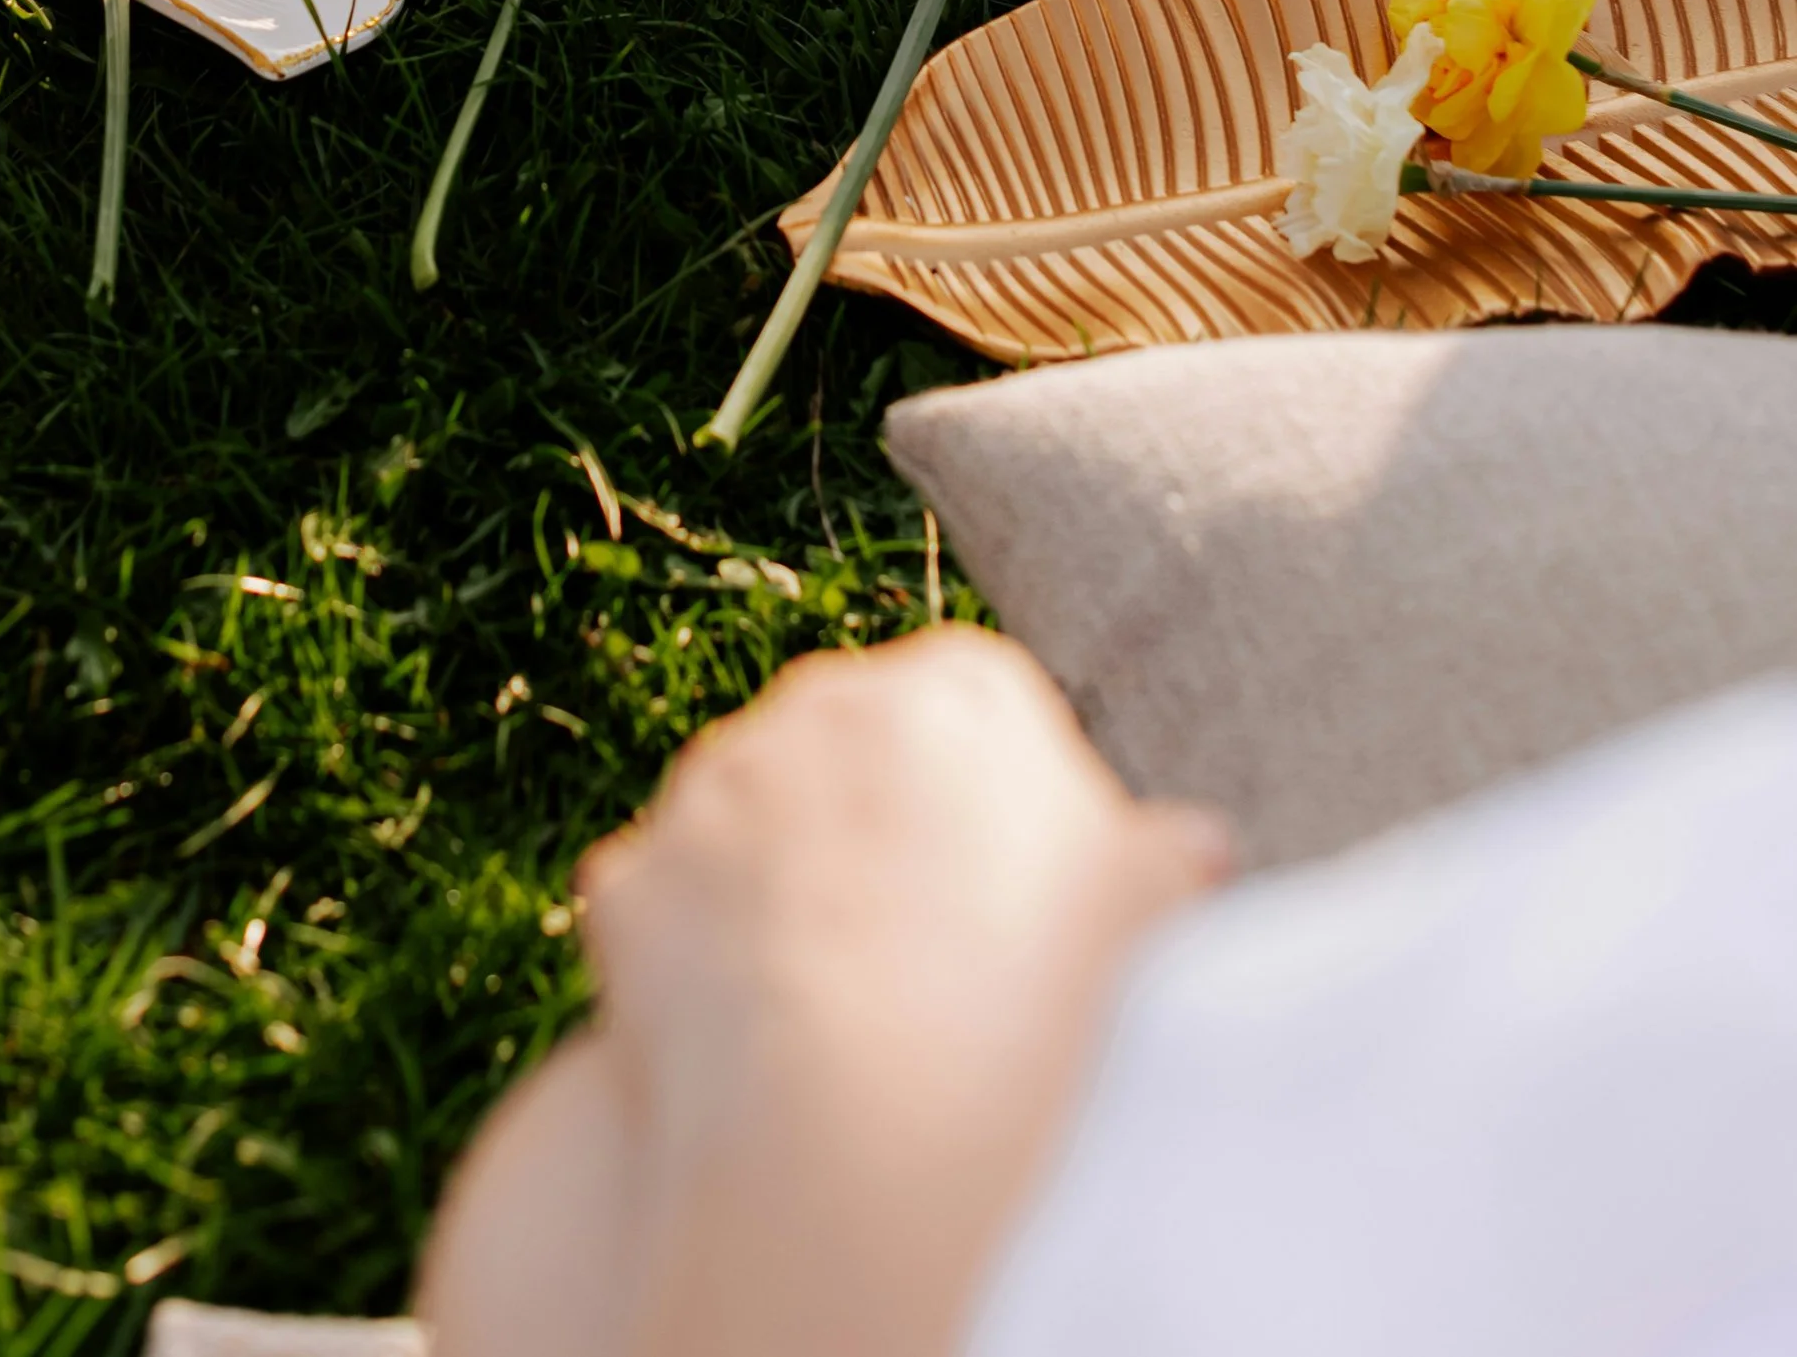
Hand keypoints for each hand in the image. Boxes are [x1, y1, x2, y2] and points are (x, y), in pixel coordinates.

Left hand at [420, 631, 1229, 1356]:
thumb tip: (1194, 851)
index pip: (970, 714)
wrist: (861, 1130)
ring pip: (748, 826)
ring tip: (839, 1020)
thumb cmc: (1036, 1012)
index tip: (1004, 896)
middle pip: (849, 755)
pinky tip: (749, 1044)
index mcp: (958, 689)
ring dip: (776, 894)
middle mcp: (819, 702)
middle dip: (871, 834)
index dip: (989, 810)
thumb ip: (1160, 865)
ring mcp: (709, 784)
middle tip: (920, 963)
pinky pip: (666, 910)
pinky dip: (694, 966)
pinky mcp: (626, 874)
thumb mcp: (1148, 923)